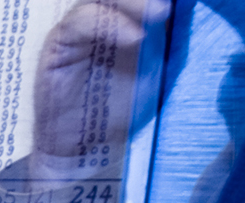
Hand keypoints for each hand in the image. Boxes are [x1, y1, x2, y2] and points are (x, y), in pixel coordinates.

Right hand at [32, 1, 167, 161]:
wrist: (87, 146)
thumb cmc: (122, 109)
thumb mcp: (158, 67)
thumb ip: (169, 37)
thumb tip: (186, 9)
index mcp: (125, 18)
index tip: (183, 1)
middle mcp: (100, 18)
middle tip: (171, 5)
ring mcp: (76, 29)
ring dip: (133, 2)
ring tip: (162, 12)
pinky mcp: (58, 45)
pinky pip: (79, 22)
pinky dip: (109, 24)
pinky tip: (136, 37)